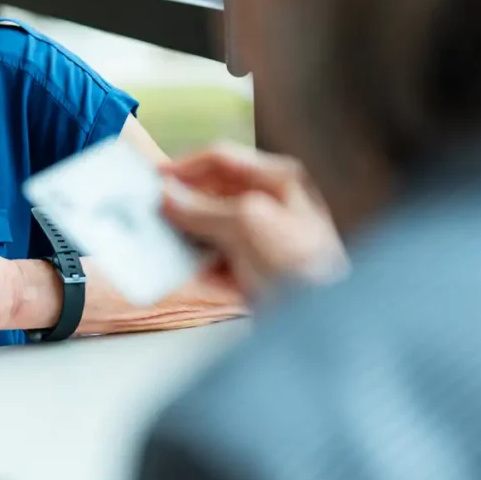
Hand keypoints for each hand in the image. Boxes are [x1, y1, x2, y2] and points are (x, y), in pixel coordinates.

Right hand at [161, 144, 347, 302]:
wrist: (327, 321)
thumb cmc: (302, 267)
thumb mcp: (248, 226)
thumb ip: (204, 209)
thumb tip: (167, 195)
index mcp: (278, 179)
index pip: (222, 159)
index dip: (185, 166)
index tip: (153, 178)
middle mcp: (271, 202)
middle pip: (213, 190)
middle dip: (183, 201)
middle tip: (153, 212)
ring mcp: (262, 235)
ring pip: (211, 223)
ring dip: (188, 232)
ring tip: (166, 241)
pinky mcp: (255, 265)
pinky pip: (216, 254)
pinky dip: (200, 259)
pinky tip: (191, 269)